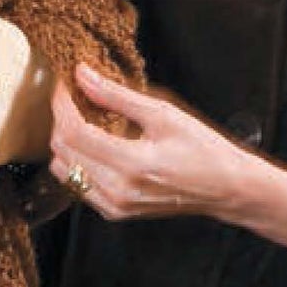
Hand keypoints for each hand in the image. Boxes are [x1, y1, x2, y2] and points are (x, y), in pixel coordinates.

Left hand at [46, 62, 262, 222]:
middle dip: (61, 119)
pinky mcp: (113, 212)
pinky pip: (77, 184)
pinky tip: (94, 143)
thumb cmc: (203, 149)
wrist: (225, 188)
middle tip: (73, 97)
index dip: (62, 104)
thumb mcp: (163, 114)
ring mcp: (113, 205)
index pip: (74, 132)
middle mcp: (117, 190)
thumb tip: (83, 74)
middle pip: (63, 150)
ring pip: (63, 169)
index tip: (64, 84)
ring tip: (84, 118)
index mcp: (132, 164)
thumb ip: (117, 95)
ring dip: (65, 141)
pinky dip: (77, 160)